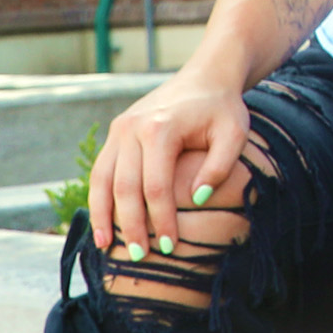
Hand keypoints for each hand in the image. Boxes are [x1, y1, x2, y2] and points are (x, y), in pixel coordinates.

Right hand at [89, 67, 251, 255]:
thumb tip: (197, 199)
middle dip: (131, 225)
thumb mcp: (234, 133)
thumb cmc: (222, 109)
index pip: (156, 186)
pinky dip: (98, 198)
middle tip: (140, 256)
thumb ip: (220, 167)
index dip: (162, 220)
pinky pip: (100, 170)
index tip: (171, 246)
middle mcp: (132, 128)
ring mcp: (120, 129)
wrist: (205, 76)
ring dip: (103, 216)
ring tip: (106, 247)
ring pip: (102, 179)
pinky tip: (102, 223)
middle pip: (125, 187)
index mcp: (161, 128)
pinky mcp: (116, 134)